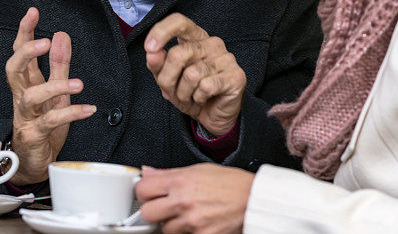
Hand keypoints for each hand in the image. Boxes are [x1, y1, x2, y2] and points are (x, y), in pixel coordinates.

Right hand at [5, 7, 95, 184]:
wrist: (33, 162)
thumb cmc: (42, 123)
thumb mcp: (54, 91)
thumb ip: (59, 64)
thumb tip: (61, 35)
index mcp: (26, 83)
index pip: (20, 52)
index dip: (25, 32)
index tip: (32, 12)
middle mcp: (22, 96)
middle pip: (14, 69)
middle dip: (27, 53)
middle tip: (45, 42)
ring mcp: (26, 116)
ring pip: (32, 97)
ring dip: (55, 86)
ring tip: (79, 84)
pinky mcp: (35, 135)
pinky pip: (51, 122)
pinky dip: (71, 114)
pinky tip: (88, 108)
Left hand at [136, 164, 254, 233]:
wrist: (254, 200)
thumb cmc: (231, 183)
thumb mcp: (199, 169)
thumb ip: (169, 173)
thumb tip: (148, 173)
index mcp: (181, 181)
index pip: (142, 189)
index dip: (144, 192)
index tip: (150, 193)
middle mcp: (183, 201)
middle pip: (147, 213)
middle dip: (153, 211)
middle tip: (164, 208)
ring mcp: (192, 222)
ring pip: (165, 229)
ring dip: (172, 224)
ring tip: (188, 215)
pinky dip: (188, 233)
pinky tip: (198, 224)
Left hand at [144, 13, 246, 136]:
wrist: (213, 116)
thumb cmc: (191, 93)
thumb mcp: (168, 80)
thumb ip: (158, 64)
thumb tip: (152, 53)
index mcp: (195, 38)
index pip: (179, 22)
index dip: (161, 32)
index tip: (149, 48)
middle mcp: (212, 43)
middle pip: (178, 54)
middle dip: (168, 79)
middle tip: (173, 91)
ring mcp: (226, 58)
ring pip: (191, 74)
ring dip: (184, 93)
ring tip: (191, 96)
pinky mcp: (236, 75)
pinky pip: (205, 87)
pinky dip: (198, 98)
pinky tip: (204, 98)